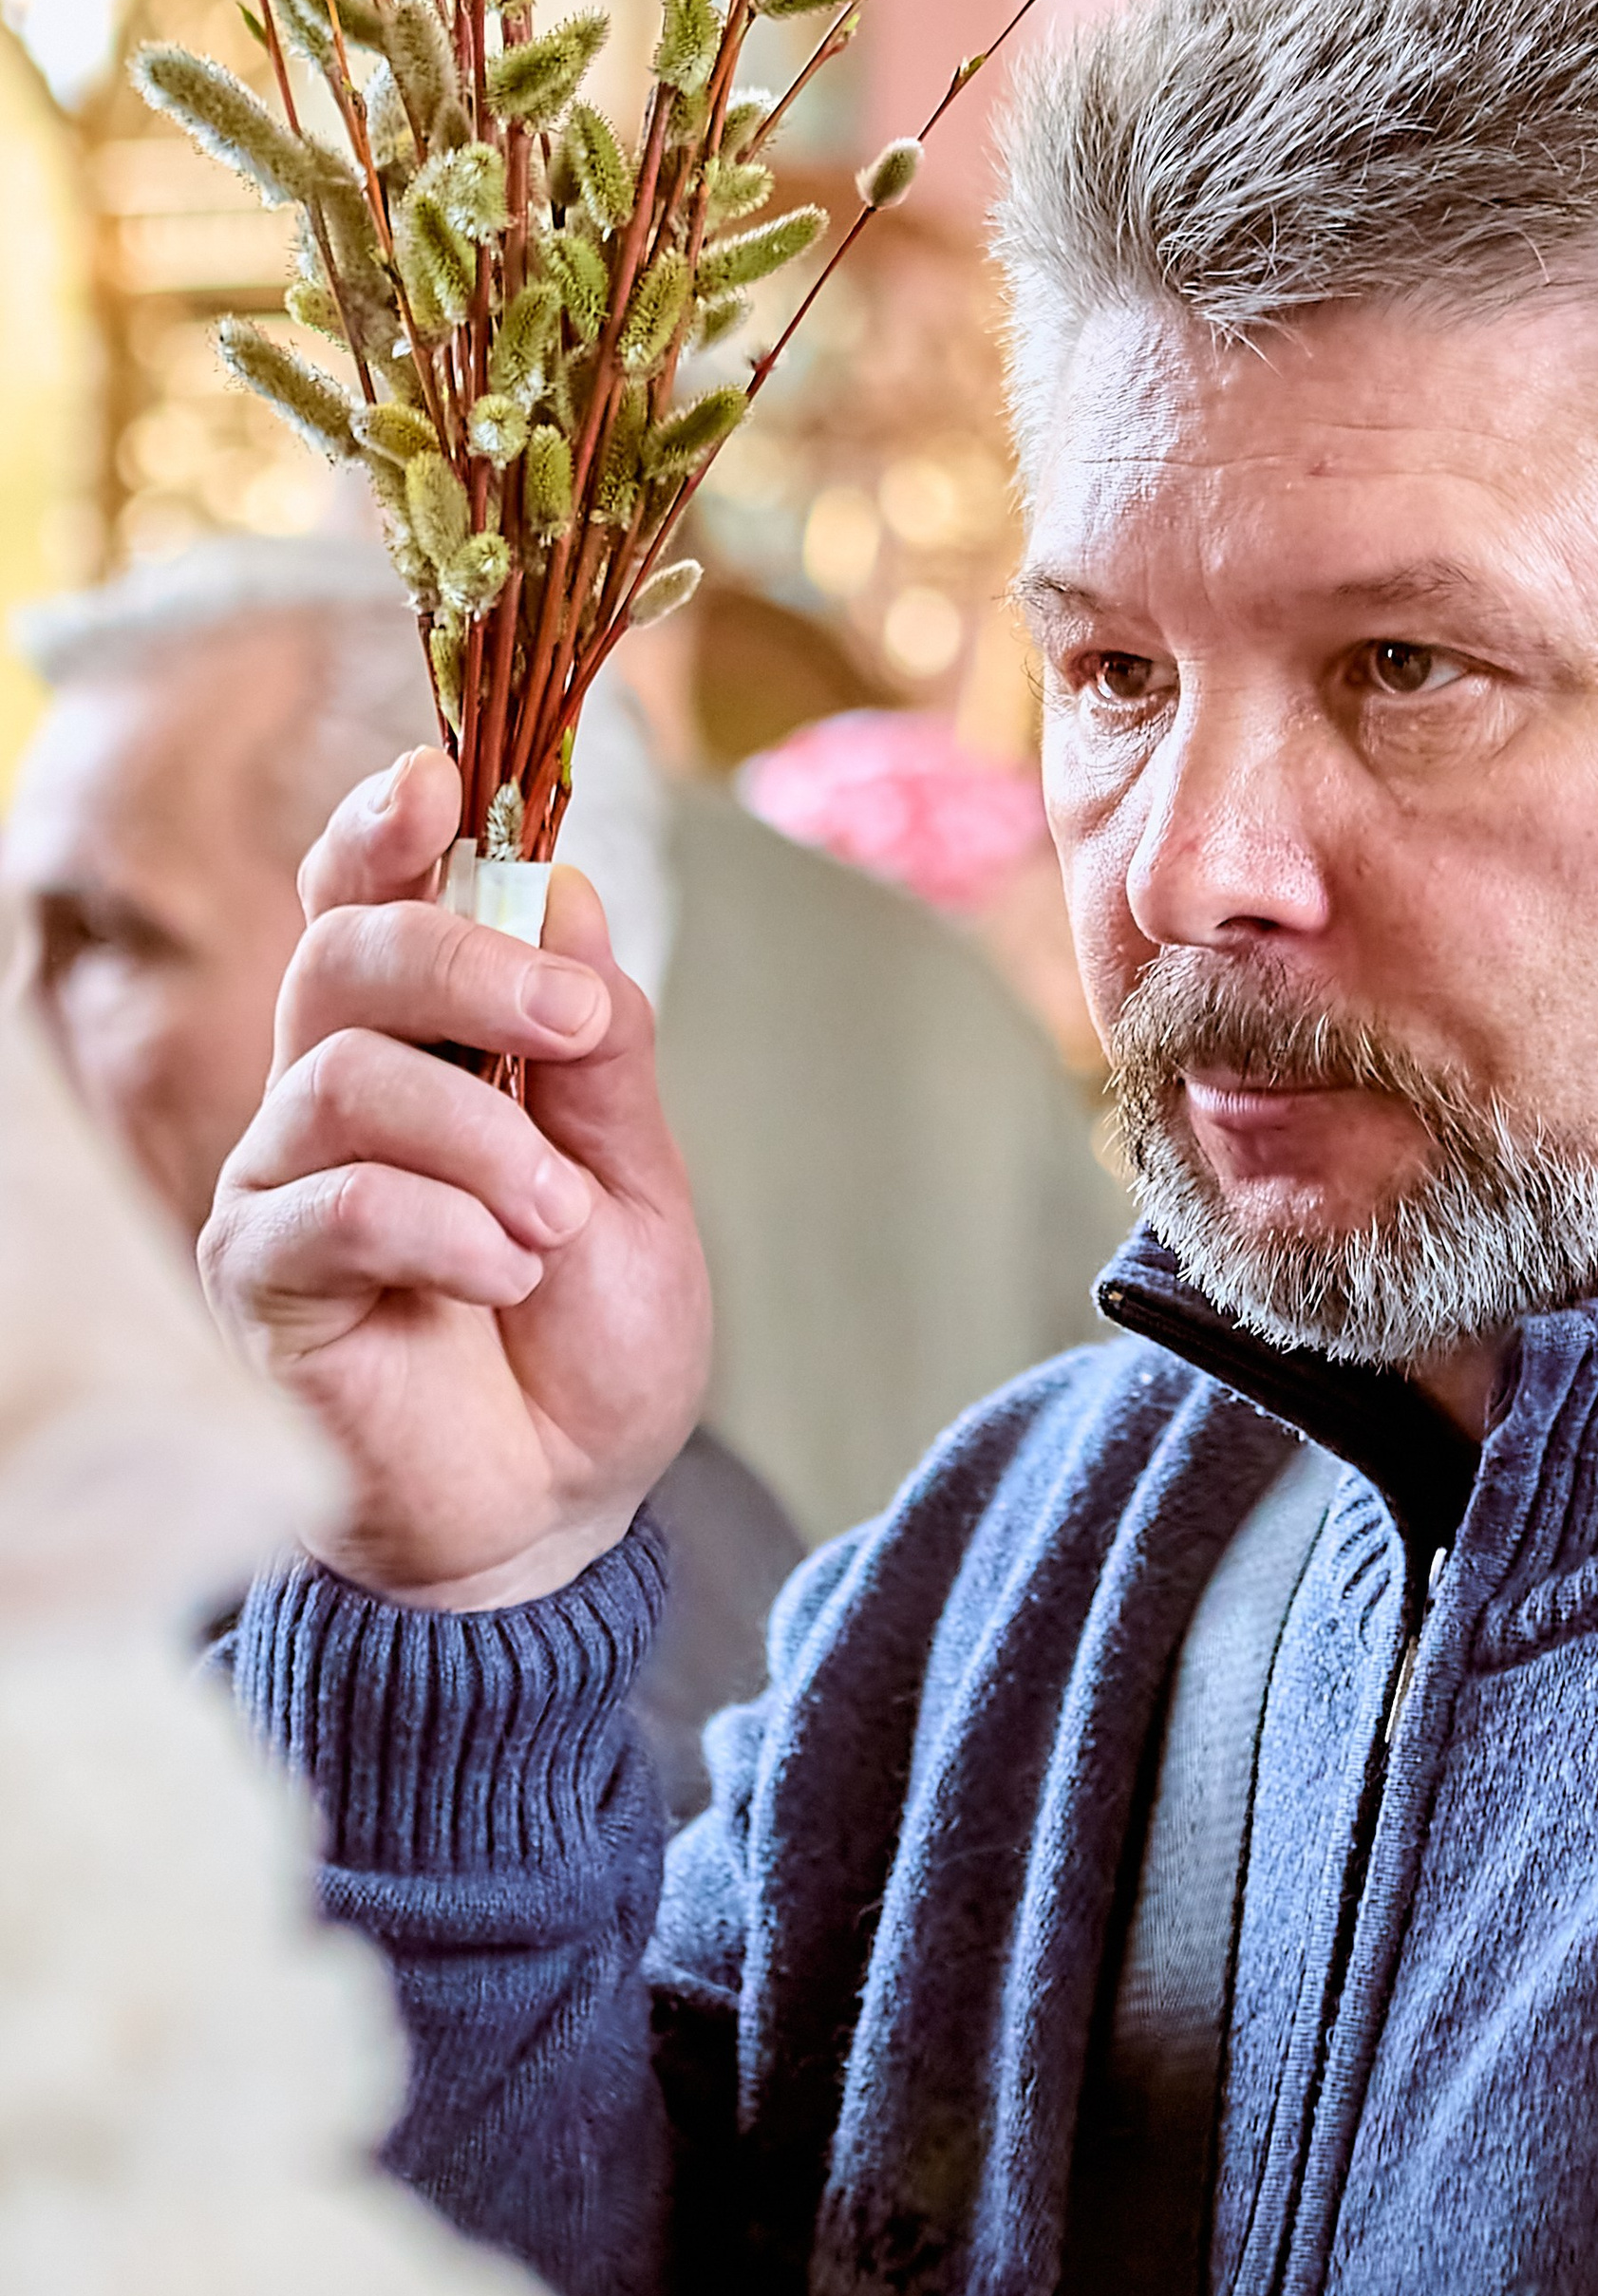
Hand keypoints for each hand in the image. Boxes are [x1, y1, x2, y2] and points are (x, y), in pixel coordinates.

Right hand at [201, 747, 711, 1608]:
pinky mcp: (261, 1282)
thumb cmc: (585, 1343)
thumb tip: (566, 894)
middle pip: (344, 955)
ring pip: (343, 1079)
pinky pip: (327, 1206)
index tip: (445, 787)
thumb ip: (599, 1049)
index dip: (385, 828)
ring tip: (554, 1223)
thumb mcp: (638, 1182)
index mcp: (425, 1049)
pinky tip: (500, 1273)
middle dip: (467, 967)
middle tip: (571, 1033)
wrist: (560, 1509)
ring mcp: (283, 1186)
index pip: (368, 901)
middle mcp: (332, 1096)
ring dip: (480, 1139)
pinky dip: (438, 1228)